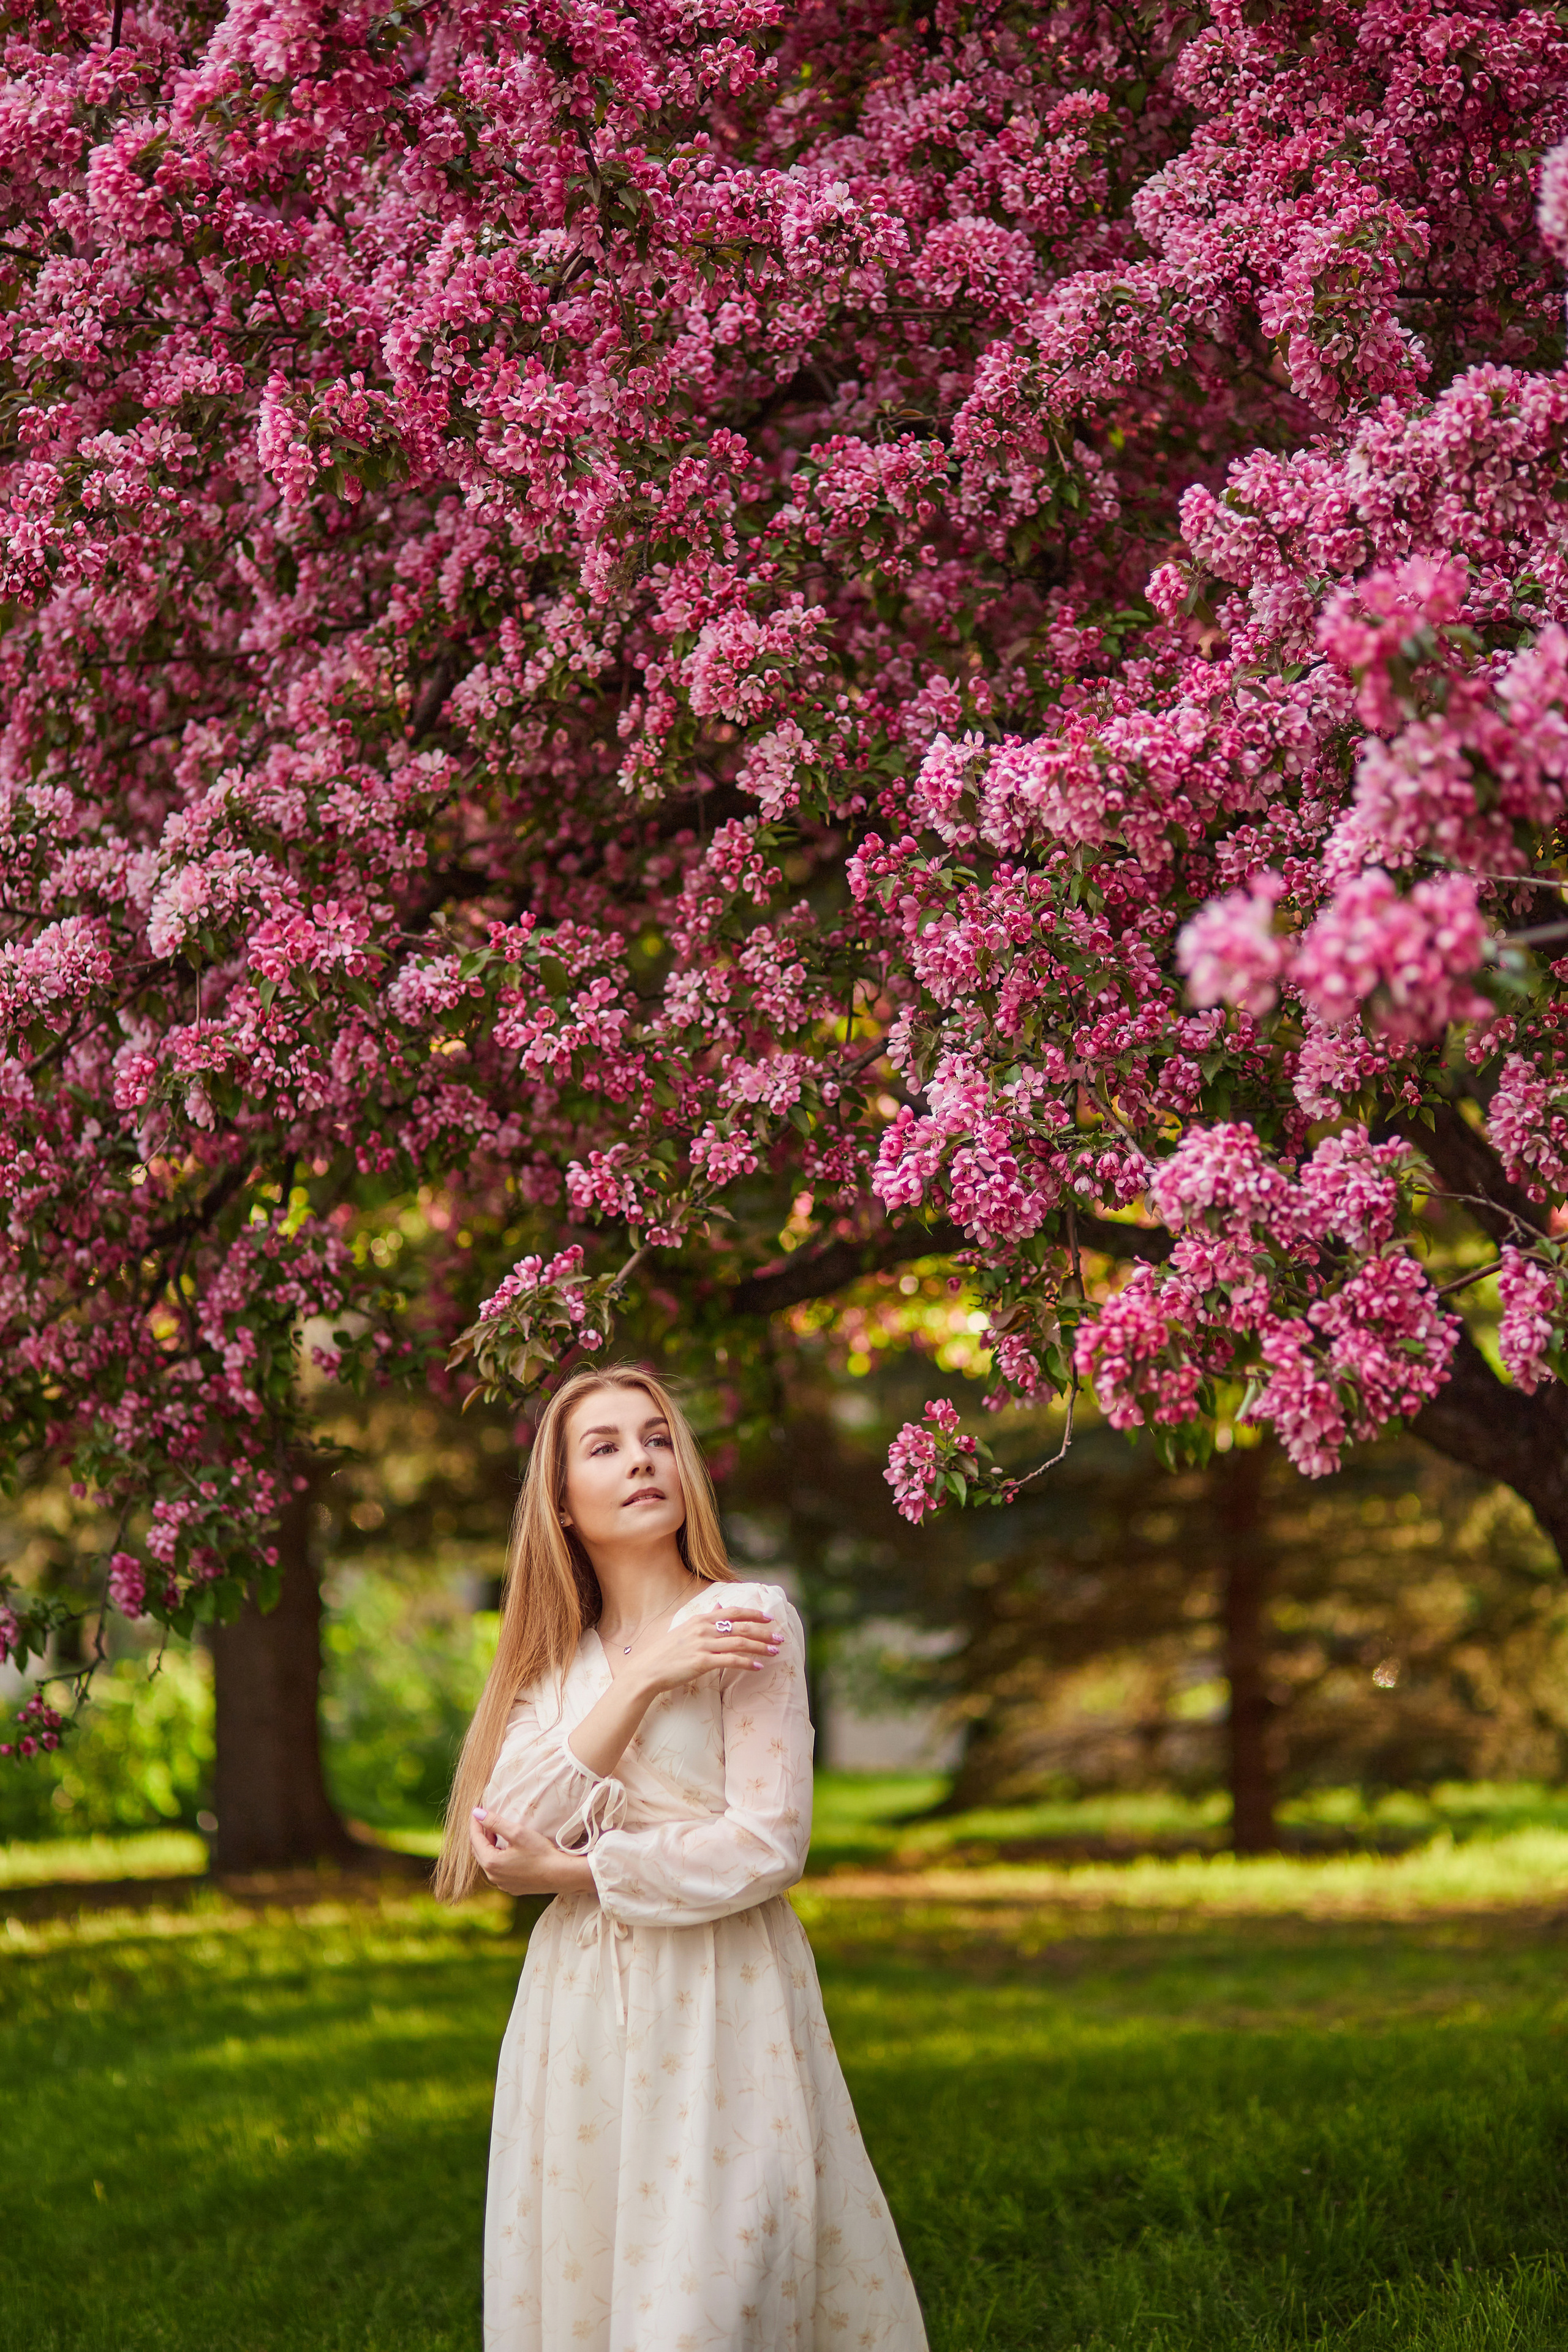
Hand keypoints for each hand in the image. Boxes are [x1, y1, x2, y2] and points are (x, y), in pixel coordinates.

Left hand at [469, 1806, 592, 1896]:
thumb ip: (495, 1822)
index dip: (475, 1823)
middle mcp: (492, 1876)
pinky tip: (506, 1849)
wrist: (559, 1875)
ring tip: (495, 1831)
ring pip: (488, 1861)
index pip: (475, 1839)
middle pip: (479, 1851)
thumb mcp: (517, 1832)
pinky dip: (497, 1857)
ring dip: (489, 1846)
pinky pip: (498, 1870)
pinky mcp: (511, 1887)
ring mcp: (501, 1883)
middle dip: (480, 1834)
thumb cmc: (540, 1853)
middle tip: (485, 1819)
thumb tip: (477, 1813)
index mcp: (491, 1862)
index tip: (476, 1809)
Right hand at [629, 1605, 781, 1696]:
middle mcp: (703, 1629)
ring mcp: (703, 1645)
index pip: (733, 1612)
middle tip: (780, 1637)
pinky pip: (731, 1661)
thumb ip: (705, 1619)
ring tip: (774, 1652)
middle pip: (741, 1627)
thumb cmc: (666, 1652)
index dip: (754, 1615)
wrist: (647, 1670)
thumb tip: (719, 1606)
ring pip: (740, 1643)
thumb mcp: (685, 1629)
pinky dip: (747, 1663)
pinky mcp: (702, 1662)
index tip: (769, 1619)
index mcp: (700, 1619)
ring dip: (761, 1647)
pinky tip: (758, 1666)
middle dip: (764, 1632)